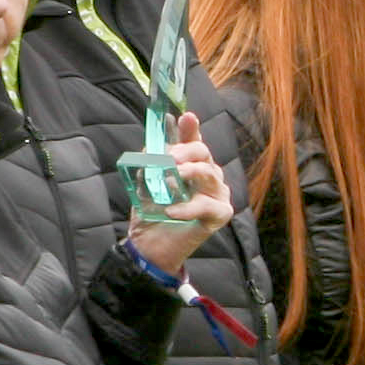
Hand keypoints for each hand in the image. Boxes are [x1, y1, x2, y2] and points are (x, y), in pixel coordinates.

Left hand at [127, 112, 236, 277]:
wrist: (150, 246)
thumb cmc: (151, 213)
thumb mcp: (144, 184)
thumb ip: (150, 164)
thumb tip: (152, 147)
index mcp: (191, 166)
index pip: (194, 141)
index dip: (191, 128)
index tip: (186, 117)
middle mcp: (208, 177)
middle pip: (204, 153)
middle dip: (185, 151)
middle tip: (168, 158)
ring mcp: (217, 194)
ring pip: (210, 174)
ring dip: (188, 174)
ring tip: (169, 181)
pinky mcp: (220, 215)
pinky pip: (207, 205)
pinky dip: (187, 207)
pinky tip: (171, 210)